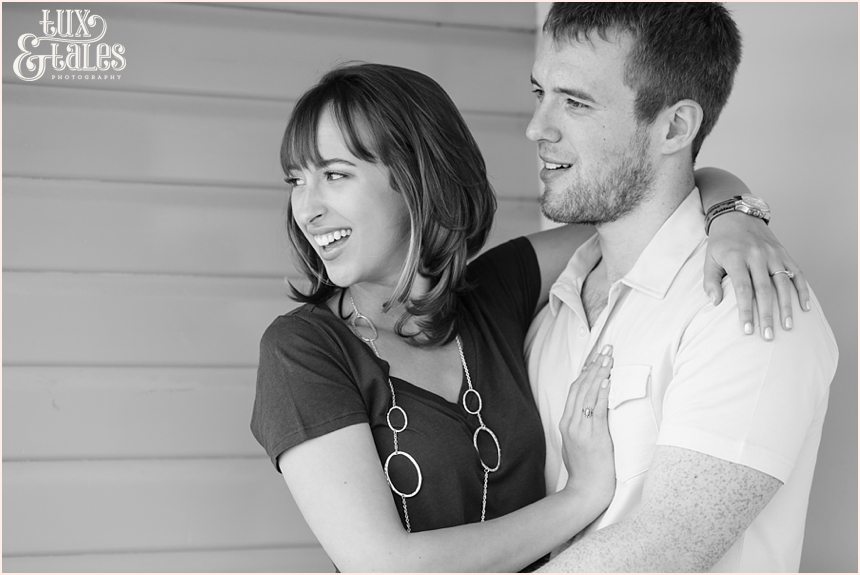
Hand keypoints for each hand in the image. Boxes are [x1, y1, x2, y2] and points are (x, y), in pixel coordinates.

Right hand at [559, 345, 615, 509]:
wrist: (585, 491)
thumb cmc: (584, 470)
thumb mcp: (576, 444)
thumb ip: (580, 426)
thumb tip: (591, 411)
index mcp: (565, 423)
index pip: (574, 390)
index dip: (585, 371)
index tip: (596, 357)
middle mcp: (570, 422)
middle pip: (580, 387)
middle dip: (594, 366)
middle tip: (606, 349)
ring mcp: (580, 429)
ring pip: (588, 394)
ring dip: (600, 374)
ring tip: (609, 358)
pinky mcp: (593, 435)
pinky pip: (597, 409)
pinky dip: (602, 393)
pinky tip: (608, 380)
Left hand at [703, 213, 809, 340]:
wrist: (736, 215)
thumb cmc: (721, 242)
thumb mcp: (709, 259)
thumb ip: (711, 281)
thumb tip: (714, 303)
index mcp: (736, 257)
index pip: (743, 289)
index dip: (745, 310)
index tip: (747, 330)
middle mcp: (757, 256)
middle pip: (764, 289)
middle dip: (766, 315)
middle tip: (768, 336)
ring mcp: (773, 254)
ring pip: (783, 283)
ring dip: (787, 306)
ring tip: (788, 326)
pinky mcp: (784, 253)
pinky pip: (797, 273)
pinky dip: (802, 290)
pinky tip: (805, 307)